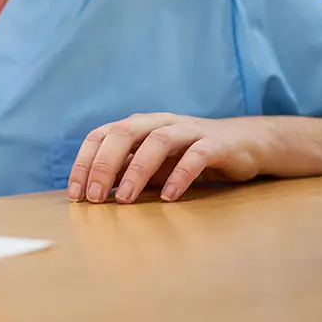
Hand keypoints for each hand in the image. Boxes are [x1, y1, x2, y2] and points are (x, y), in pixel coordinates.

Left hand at [67, 113, 271, 203]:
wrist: (245, 144)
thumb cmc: (189, 156)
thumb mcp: (152, 165)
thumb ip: (125, 171)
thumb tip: (92, 192)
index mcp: (137, 125)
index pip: (101, 136)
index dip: (85, 162)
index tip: (76, 193)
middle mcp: (158, 122)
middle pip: (123, 133)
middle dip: (104, 165)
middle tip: (95, 198)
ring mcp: (188, 130)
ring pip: (157, 142)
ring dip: (137, 170)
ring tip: (126, 199)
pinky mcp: (216, 143)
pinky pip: (196, 156)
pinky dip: (180, 175)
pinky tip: (169, 196)